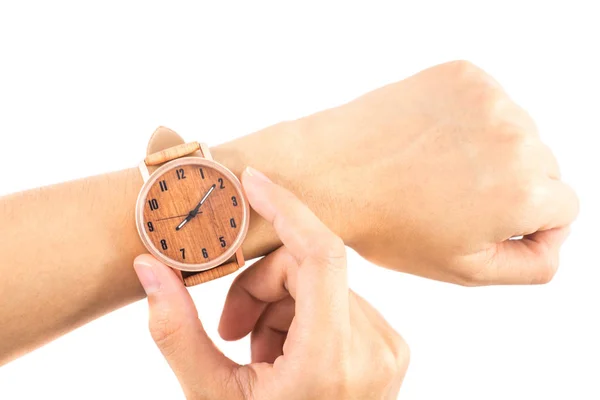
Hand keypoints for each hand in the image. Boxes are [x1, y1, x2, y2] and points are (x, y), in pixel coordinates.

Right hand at [133, 167, 408, 399]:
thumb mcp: (209, 396)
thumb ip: (175, 331)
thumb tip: (147, 267)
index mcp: (331, 361)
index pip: (320, 255)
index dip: (286, 208)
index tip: (253, 182)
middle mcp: (373, 349)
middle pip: (307, 268)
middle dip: (260, 286)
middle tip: (231, 328)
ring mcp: (388, 348)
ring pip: (321, 284)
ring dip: (280, 305)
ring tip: (259, 352)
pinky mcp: (389, 346)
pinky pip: (339, 301)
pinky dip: (304, 316)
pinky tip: (288, 356)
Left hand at [268, 60, 577, 285]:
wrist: (327, 172)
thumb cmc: (388, 225)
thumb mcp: (464, 268)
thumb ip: (531, 263)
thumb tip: (553, 236)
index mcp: (525, 192)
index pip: (563, 207)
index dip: (525, 221)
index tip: (483, 220)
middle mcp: (517, 138)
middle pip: (544, 166)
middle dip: (509, 185)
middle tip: (453, 197)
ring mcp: (489, 99)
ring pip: (517, 132)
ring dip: (490, 150)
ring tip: (437, 169)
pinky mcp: (463, 75)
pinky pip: (488, 103)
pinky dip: (468, 121)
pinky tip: (431, 141)